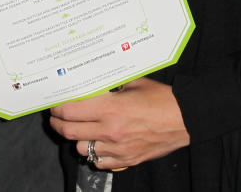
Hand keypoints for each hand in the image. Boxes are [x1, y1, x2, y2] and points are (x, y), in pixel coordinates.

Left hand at [48, 78, 188, 170]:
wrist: (185, 119)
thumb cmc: (162, 99)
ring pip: (81, 148)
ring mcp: (117, 148)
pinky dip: (95, 154)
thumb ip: (112, 83)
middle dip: (58, 124)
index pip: (69, 111)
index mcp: (109, 108)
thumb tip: (94, 79)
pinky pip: (100, 162)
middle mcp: (110, 130)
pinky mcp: (127, 159)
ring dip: (77, 139)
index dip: (56, 109)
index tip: (54, 105)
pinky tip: (97, 144)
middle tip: (56, 118)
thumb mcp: (134, 83)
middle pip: (69, 131)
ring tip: (80, 130)